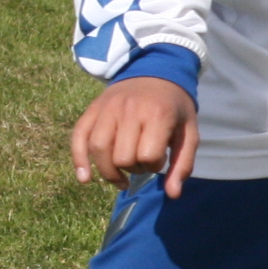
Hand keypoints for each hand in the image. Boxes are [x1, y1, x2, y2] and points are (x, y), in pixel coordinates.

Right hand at [70, 76, 197, 195]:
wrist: (156, 73)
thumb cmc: (175, 108)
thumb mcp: (189, 133)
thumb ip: (183, 164)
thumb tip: (173, 195)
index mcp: (157, 114)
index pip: (148, 156)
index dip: (155, 165)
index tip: (160, 157)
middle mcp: (129, 109)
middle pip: (122, 157)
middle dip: (133, 169)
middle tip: (142, 161)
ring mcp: (108, 108)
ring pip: (99, 149)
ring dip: (108, 172)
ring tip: (120, 178)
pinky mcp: (93, 109)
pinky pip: (79, 137)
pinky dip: (79, 160)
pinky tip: (85, 179)